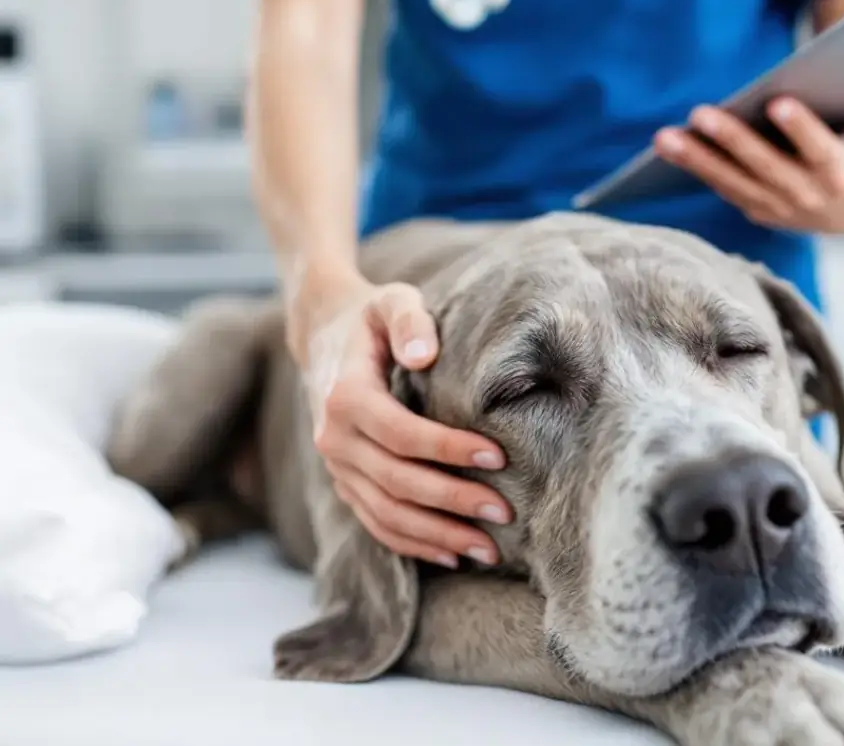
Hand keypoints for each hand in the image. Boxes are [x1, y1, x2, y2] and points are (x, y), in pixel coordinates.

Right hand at [294, 272, 512, 568]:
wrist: (325, 338)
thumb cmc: (373, 319)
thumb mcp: (391, 301)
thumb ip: (409, 321)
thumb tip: (425, 356)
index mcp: (345, 396)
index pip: (401, 433)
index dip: (448, 448)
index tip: (498, 456)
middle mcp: (334, 439)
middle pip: (397, 481)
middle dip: (453, 500)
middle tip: (505, 511)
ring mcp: (337, 468)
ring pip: (386, 514)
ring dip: (438, 535)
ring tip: (489, 549)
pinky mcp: (345, 484)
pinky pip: (377, 523)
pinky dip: (413, 545)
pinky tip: (453, 555)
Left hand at [653, 81, 843, 233]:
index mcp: (841, 177)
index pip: (819, 151)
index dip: (800, 129)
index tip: (779, 102)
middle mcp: (806, 197)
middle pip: (764, 167)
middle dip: (732, 140)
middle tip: (702, 112)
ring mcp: (776, 207)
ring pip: (733, 181)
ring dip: (698, 159)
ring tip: (665, 138)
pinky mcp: (754, 209)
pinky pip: (720, 187)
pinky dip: (694, 169)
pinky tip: (668, 148)